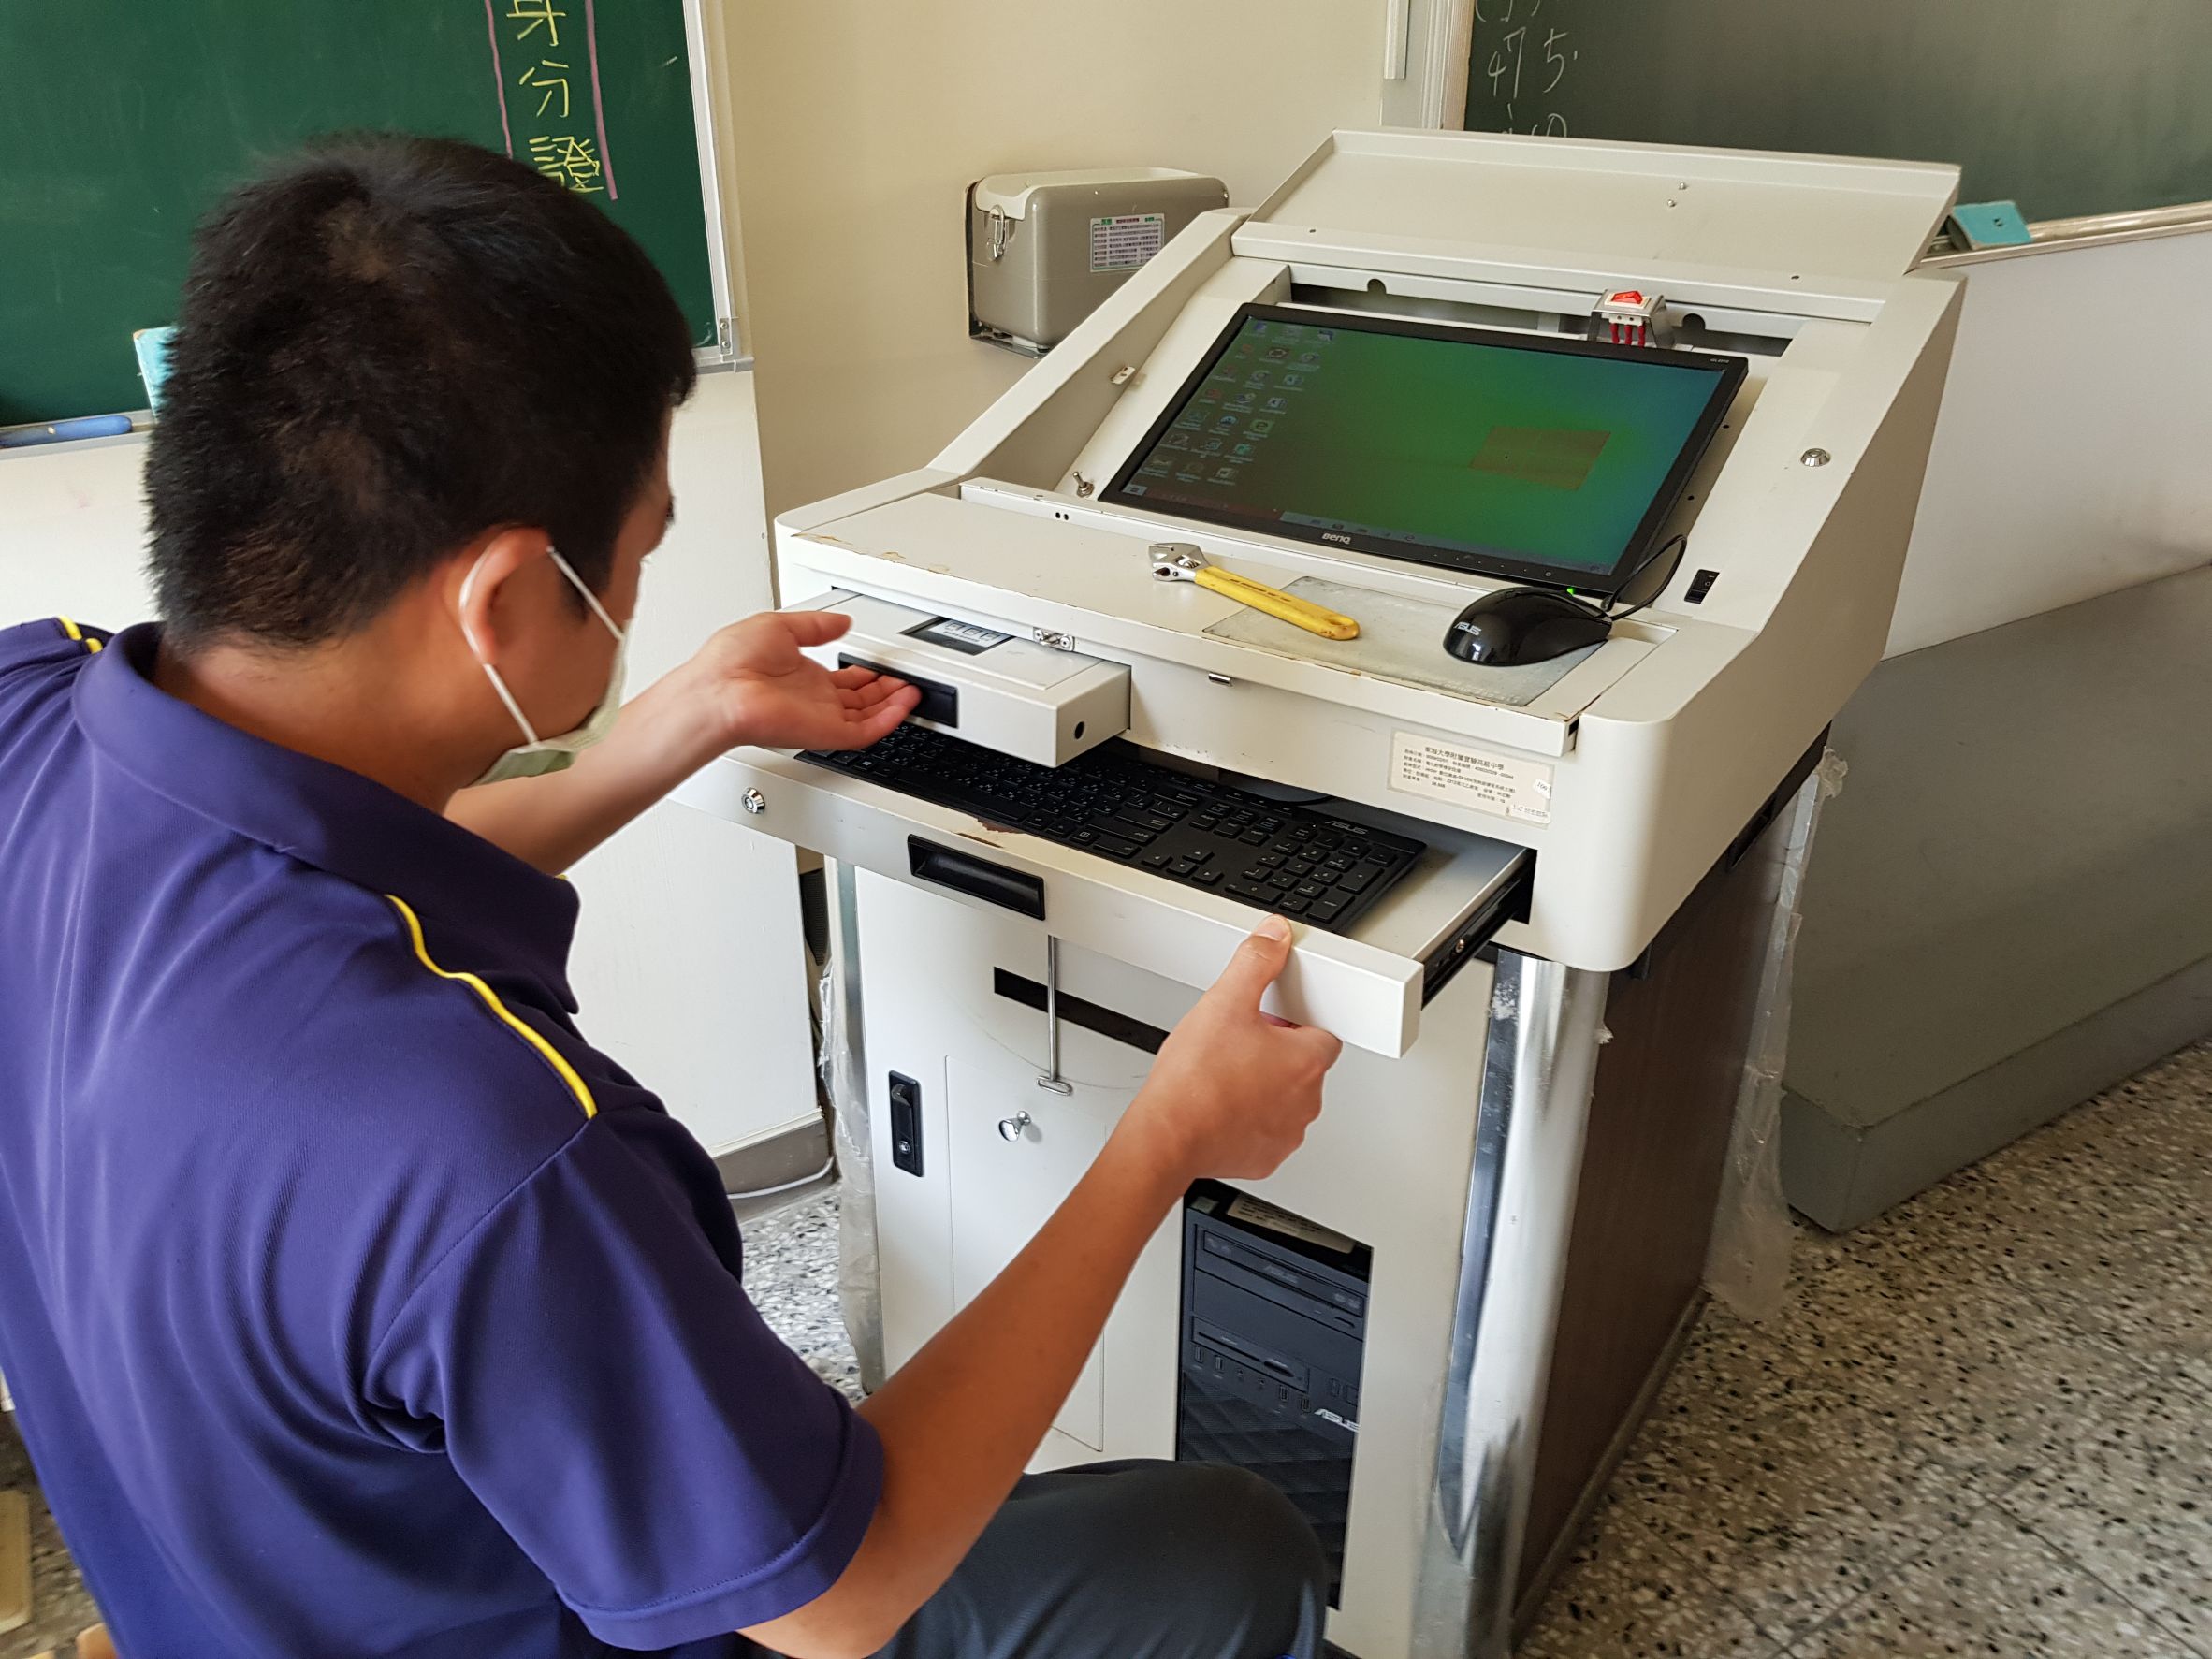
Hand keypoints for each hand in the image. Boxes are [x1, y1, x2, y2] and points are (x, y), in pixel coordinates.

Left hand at [680, 611, 919, 754]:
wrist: (719, 692)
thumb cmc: (732, 662)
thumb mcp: (780, 626)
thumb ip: (816, 625)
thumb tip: (841, 621)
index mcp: (802, 676)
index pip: (844, 679)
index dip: (867, 671)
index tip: (886, 664)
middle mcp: (813, 699)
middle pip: (861, 699)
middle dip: (886, 690)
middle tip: (908, 680)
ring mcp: (821, 717)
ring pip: (869, 717)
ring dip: (894, 704)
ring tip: (915, 691)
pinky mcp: (826, 733)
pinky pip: (865, 732)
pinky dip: (888, 720)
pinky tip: (904, 705)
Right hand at [1116, 917, 1342, 1183]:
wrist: (1165, 1137)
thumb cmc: (1194, 1081)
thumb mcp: (1224, 1002)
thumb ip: (1255, 962)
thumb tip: (1275, 936)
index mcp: (1306, 1061)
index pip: (1321, 1032)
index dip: (1292, 1022)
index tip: (1265, 1021)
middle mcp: (1305, 1102)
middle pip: (1301, 1067)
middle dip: (1274, 1055)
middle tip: (1235, 1047)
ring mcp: (1286, 1134)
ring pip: (1283, 1101)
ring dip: (1261, 1088)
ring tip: (1222, 1076)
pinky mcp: (1264, 1159)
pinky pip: (1263, 1132)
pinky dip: (1245, 1121)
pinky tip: (1218, 1106)